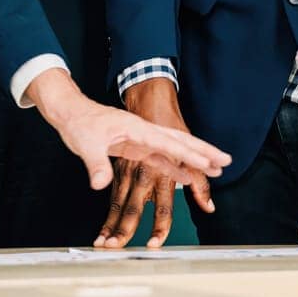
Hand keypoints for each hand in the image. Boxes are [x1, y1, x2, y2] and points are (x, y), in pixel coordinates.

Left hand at [24, 69, 229, 208]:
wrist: (71, 112)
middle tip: (226, 162)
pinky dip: (175, 167)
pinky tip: (186, 177)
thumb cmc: (79, 123)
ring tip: (215, 170)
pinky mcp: (136, 147)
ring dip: (195, 160)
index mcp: (137, 129)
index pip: (168, 143)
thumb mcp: (85, 145)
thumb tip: (99, 183)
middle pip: (181, 141)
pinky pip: (161, 158)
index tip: (207, 162)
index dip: (189, 154)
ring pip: (175, 150)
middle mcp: (144, 133)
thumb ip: (96, 164)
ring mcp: (142, 140)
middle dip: (204, 151)